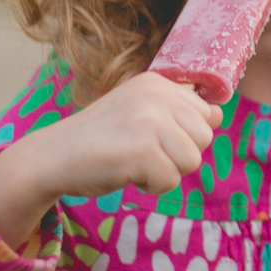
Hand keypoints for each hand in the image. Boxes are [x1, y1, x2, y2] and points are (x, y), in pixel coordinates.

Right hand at [0, 72, 222, 247]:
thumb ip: (174, 111)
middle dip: (179, 155)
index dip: (188, 135)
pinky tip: (126, 173)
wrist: (52, 157)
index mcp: (157, 83)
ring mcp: (149, 122)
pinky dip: (151, 187)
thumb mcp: (139, 110)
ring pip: (193, 161)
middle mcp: (156, 96)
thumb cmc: (100, 139)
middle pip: (205, 138)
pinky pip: (171, 181)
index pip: (209, 113)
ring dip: (166, 172)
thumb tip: (218, 115)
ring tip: (134, 162)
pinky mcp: (142, 151)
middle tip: (142, 153)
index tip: (157, 139)